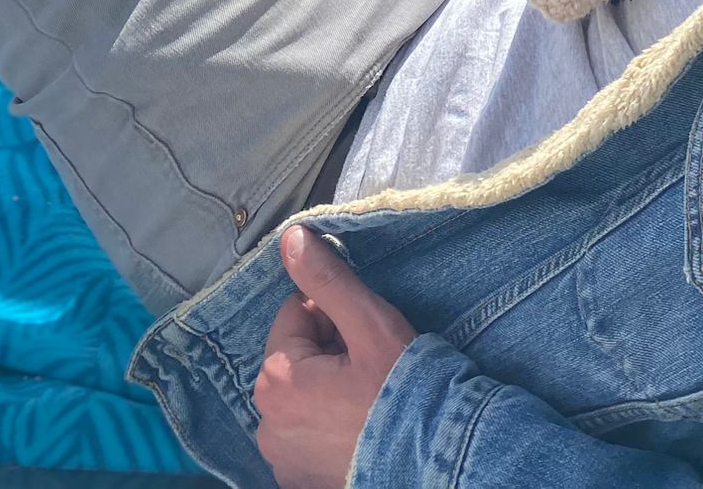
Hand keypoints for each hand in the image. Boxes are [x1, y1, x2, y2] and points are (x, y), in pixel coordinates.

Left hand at [253, 223, 417, 488]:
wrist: (435, 461)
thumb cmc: (403, 391)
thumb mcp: (368, 323)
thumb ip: (327, 279)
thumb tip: (292, 238)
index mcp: (275, 382)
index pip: (296, 316)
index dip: (333, 315)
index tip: (364, 334)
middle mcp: (267, 426)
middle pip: (297, 358)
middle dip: (329, 352)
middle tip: (370, 365)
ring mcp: (284, 460)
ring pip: (303, 396)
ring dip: (328, 389)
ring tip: (369, 397)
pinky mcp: (301, 481)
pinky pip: (308, 434)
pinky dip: (329, 425)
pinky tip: (362, 427)